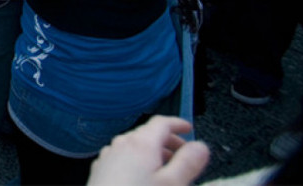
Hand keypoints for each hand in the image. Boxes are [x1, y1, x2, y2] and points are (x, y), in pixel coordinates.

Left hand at [87, 116, 209, 185]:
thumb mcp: (172, 184)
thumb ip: (188, 163)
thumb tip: (201, 146)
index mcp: (140, 143)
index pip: (161, 122)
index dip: (178, 124)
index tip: (189, 129)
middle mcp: (121, 144)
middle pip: (148, 133)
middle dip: (168, 141)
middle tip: (184, 154)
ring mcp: (109, 155)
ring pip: (136, 146)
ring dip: (154, 152)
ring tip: (168, 169)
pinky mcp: (101, 169)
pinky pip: (124, 156)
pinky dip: (139, 160)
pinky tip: (145, 178)